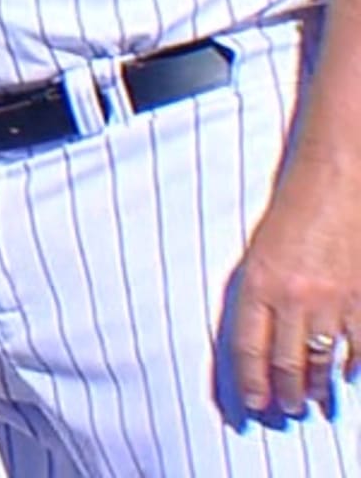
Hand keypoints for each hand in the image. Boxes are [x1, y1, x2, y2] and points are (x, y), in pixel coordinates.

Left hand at [228, 176, 360, 415]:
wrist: (335, 185)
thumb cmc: (291, 219)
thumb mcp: (258, 256)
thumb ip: (255, 300)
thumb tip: (257, 348)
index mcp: (257, 285)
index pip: (247, 349)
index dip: (250, 384)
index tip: (251, 406)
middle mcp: (293, 298)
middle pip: (286, 363)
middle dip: (284, 395)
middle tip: (284, 412)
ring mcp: (332, 301)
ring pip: (322, 362)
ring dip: (316, 389)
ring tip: (312, 403)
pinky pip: (357, 349)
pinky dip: (350, 368)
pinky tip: (345, 377)